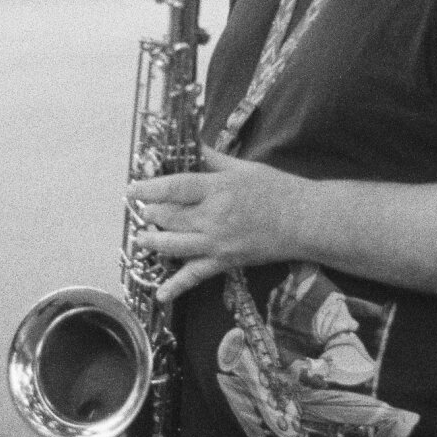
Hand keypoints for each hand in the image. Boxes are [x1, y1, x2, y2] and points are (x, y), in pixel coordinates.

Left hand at [125, 146, 303, 302]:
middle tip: (141, 210)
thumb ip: (212, 158)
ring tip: (142, 237)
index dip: (149, 188)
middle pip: (169, 217)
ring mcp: (217, 243)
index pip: (174, 188)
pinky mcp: (224, 262)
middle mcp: (213, 217)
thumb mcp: (243, 167)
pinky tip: (161, 292)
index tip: (132, 189)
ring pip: (174, 246)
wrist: (303, 221)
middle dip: (150, 214)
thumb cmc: (277, 190)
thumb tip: (189, 143)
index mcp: (218, 189)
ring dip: (153, 242)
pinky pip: (196, 275)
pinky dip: (177, 286)